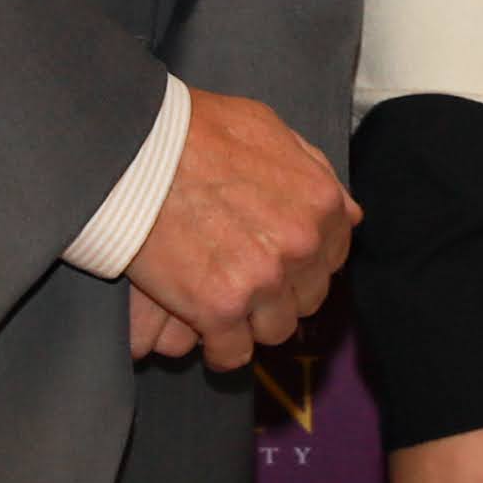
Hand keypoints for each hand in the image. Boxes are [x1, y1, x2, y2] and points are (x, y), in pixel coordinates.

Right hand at [124, 85, 354, 366]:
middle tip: (244, 283)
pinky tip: (205, 334)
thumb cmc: (195, 131)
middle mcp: (301, 245)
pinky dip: (219, 349)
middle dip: (279, 294)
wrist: (134, 150)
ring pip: (275, 329)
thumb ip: (312, 171)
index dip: (302, 263)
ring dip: (252, 323)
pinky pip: (233, 352)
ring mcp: (262, 280)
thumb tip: (348, 212)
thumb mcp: (268, 130)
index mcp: (319, 202)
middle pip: (307, 297)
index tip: (277, 263)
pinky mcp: (218, 309)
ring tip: (223, 307)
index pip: (332, 257)